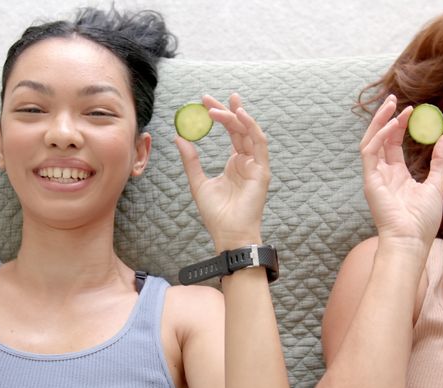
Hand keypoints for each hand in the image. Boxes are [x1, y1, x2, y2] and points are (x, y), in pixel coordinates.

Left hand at [175, 94, 269, 251]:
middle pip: (239, 128)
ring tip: (222, 104)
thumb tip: (179, 137)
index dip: (220, 115)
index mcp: (235, 163)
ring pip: (249, 132)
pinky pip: (259, 143)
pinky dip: (251, 127)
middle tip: (208, 98)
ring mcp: (256, 165)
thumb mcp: (197, 182)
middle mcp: (247, 161)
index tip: (205, 102)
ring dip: (237, 116)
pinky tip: (240, 115)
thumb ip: (191, 160)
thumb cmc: (216, 213)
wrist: (228, 233)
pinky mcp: (262, 170)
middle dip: (226, 110)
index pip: (231, 132)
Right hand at [359, 94, 442, 248]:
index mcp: (396, 176)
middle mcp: (382, 174)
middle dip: (385, 118)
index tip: (410, 110)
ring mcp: (374, 176)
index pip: (393, 144)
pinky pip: (370, 152)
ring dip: (378, 121)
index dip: (400, 126)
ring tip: (390, 104)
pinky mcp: (370, 180)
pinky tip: (391, 124)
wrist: (412, 240)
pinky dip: (379, 136)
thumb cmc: (423, 220)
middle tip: (394, 99)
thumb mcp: (437, 185)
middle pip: (380, 139)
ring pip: (371, 141)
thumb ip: (440, 161)